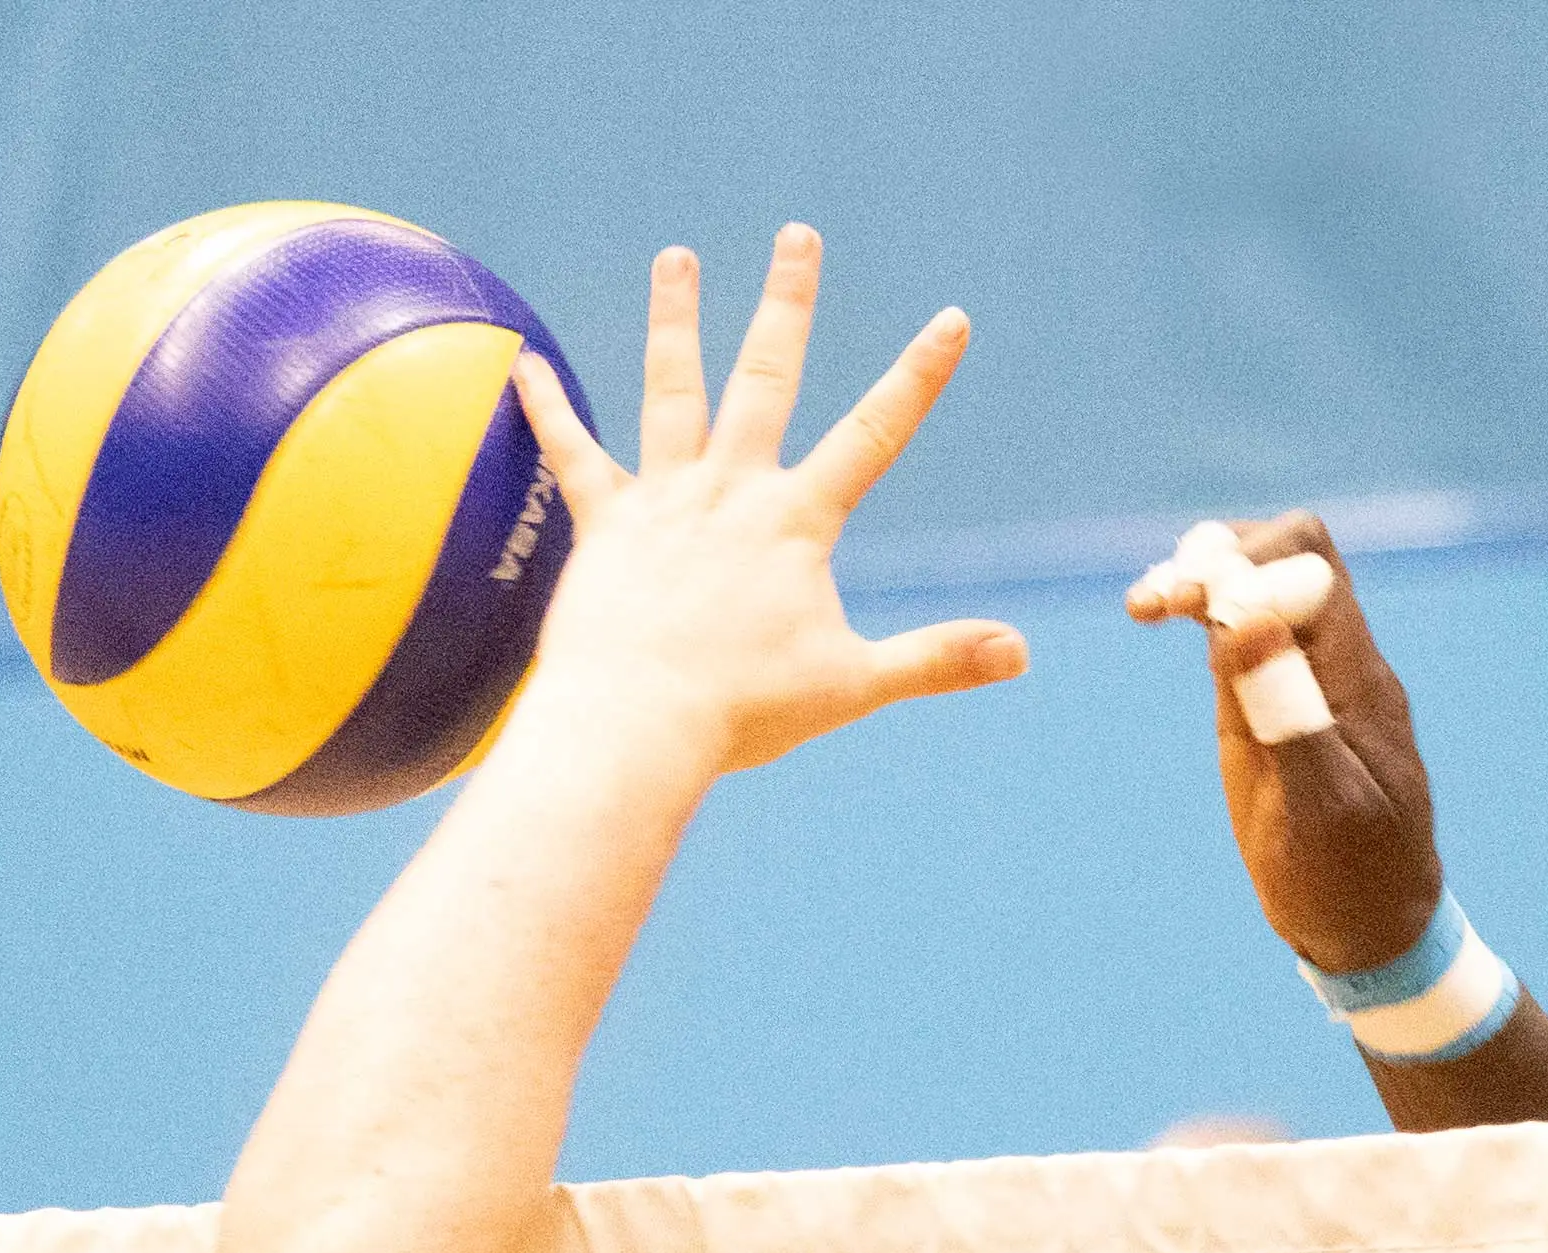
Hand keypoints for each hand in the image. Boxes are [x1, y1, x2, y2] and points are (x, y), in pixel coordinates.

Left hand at [505, 229, 1019, 781]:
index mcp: (796, 521)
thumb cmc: (745, 711)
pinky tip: (526, 365)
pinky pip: (574, 452)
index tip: (949, 319)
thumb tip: (1020, 650)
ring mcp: (664, 499)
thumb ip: (937, 659)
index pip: (874, 433)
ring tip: (677, 259)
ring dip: (677, 319)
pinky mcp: (605, 524)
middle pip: (766, 376)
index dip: (918, 375)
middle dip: (787, 302)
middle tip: (797, 237)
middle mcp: (730, 490)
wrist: (637, 720)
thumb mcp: (855, 685)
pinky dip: (549, 408)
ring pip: (673, 389)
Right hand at [1126, 506, 1449, 976]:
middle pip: (1286, 554)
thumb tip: (1248, 617)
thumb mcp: (1321, 810)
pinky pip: (1245, 627)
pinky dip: (1201, 610)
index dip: (1246, 561)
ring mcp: (1304, 678)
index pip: (1310, 564)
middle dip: (1216, 558)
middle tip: (1155, 603)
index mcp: (1359, 682)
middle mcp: (1337, 665)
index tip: (1191, 605)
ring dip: (1200, 577)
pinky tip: (1154, 616)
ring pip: (1261, 584)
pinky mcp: (1273, 700)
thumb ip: (1287, 712)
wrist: (1372, 931)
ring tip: (1144, 605)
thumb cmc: (1351, 881)